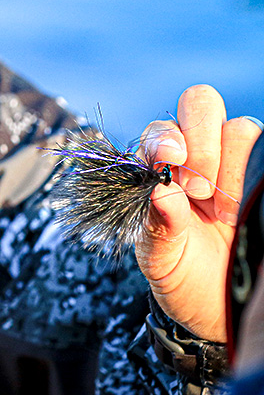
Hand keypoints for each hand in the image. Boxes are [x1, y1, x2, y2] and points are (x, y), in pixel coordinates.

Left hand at [134, 85, 261, 341]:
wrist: (219, 307)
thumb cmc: (182, 275)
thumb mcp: (161, 259)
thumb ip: (157, 226)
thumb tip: (160, 191)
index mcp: (160, 168)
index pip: (161, 129)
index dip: (165, 138)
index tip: (169, 162)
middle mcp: (197, 155)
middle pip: (201, 105)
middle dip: (201, 141)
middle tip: (198, 190)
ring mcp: (236, 164)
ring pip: (241, 127)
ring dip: (231, 165)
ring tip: (223, 213)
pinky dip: (257, 172)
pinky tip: (243, 210)